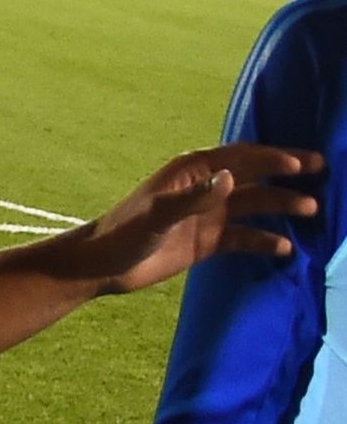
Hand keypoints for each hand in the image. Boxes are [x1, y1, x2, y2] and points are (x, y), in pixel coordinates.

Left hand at [61, 143, 320, 295]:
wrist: (102, 266)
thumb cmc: (123, 233)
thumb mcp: (157, 214)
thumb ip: (193, 198)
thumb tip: (230, 177)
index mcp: (192, 172)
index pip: (240, 158)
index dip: (272, 157)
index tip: (302, 162)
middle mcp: (205, 189)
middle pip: (254, 176)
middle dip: (287, 172)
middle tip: (321, 170)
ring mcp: (208, 215)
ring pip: (254, 205)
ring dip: (281, 205)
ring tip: (311, 210)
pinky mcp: (207, 241)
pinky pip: (243, 237)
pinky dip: (264, 240)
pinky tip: (285, 247)